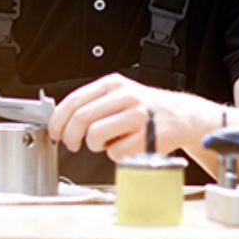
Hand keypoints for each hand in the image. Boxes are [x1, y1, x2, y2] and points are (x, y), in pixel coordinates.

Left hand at [47, 73, 199, 161]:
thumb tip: (62, 119)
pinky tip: (126, 146)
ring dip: (96, 145)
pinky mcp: (147, 137)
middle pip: (81, 118)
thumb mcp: (119, 95)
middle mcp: (126, 96)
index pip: (74, 100)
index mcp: (114, 84)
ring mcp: (138, 116)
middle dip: (70, 136)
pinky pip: (116, 152)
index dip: (58, 120)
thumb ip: (93, 103)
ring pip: (95, 135)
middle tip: (72, 144)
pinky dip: (116, 155)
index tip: (55, 132)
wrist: (182, 117)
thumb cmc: (146, 109)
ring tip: (107, 142)